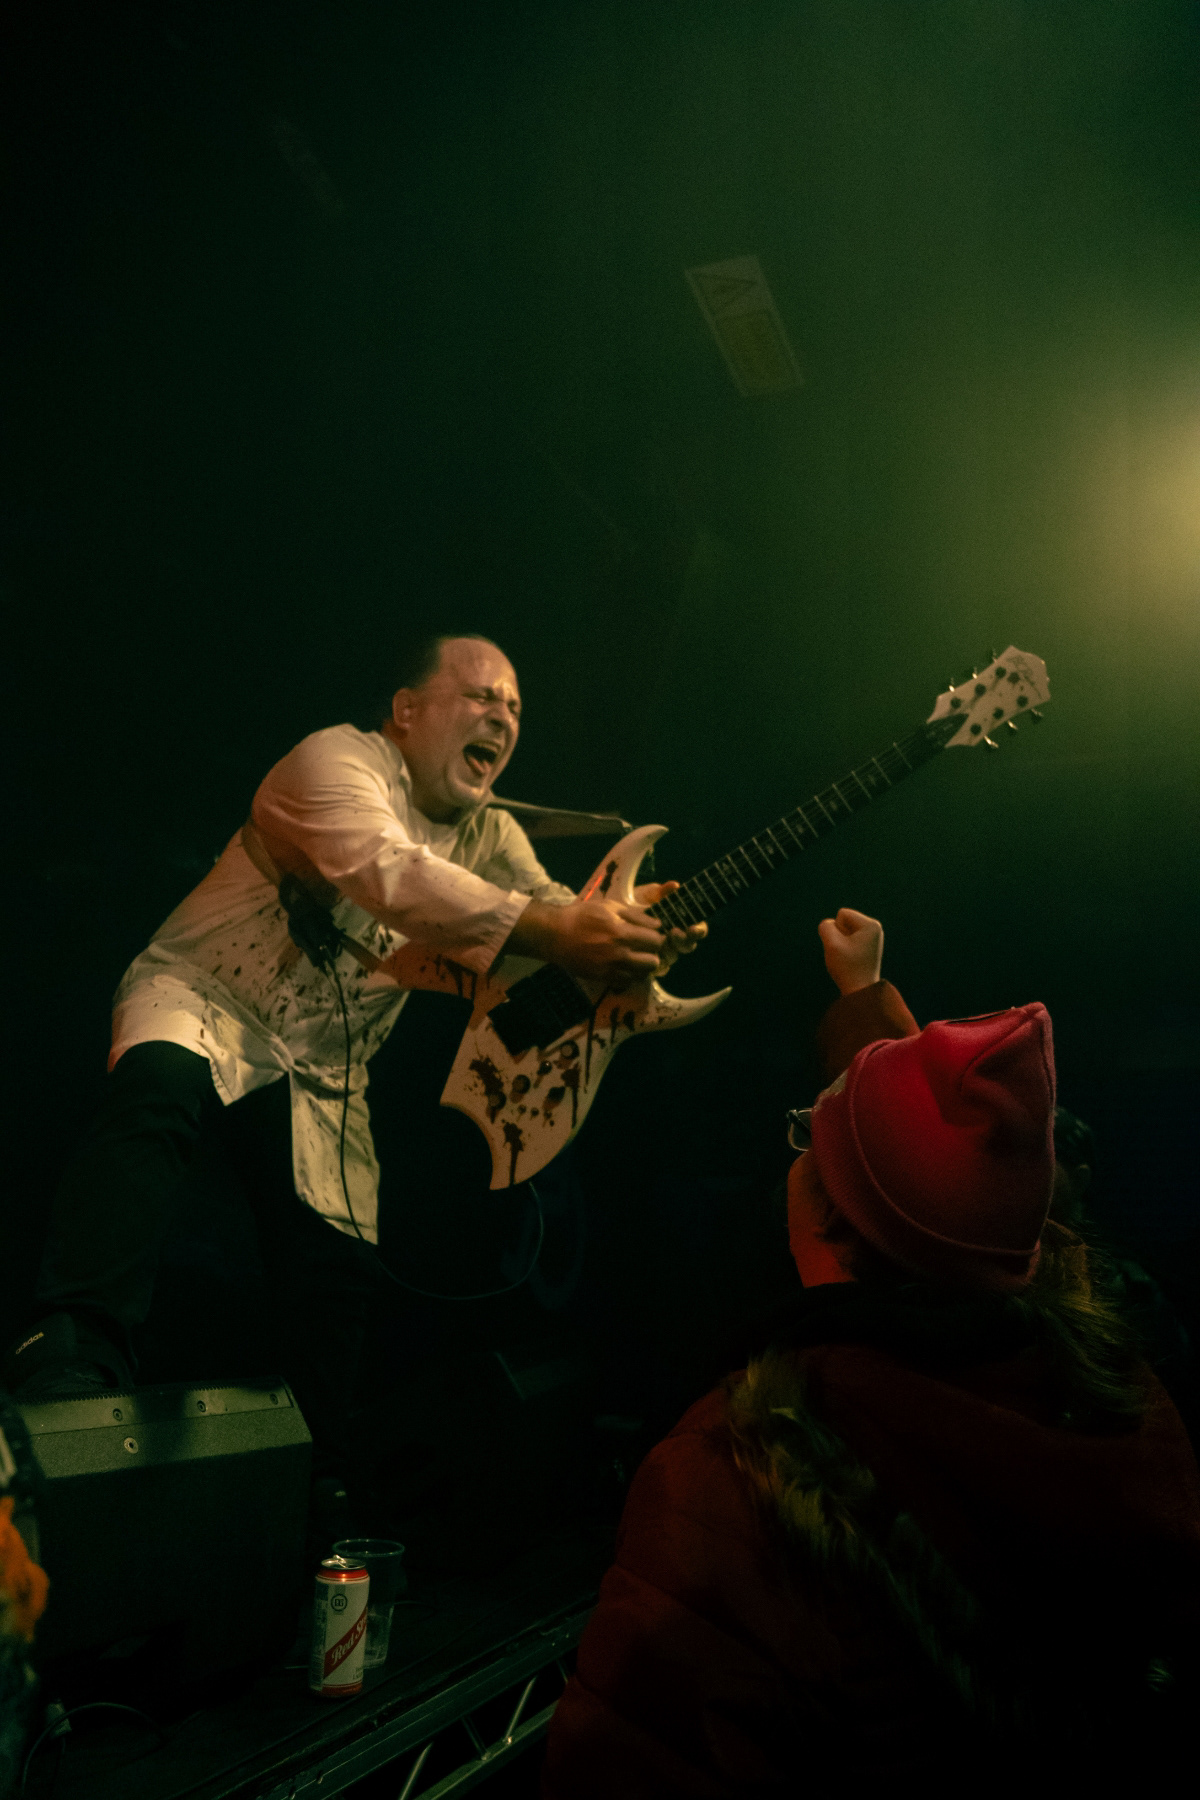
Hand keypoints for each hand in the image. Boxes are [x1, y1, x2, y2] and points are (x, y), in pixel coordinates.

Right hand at [509, 897, 667, 991]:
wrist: (555, 934)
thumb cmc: (582, 915)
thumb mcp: (609, 906)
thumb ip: (635, 915)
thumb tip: (657, 925)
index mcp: (622, 932)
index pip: (655, 940)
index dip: (657, 937)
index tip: (651, 935)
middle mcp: (619, 953)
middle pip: (653, 962)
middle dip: (652, 953)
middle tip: (645, 948)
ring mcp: (611, 968)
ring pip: (642, 975)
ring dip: (643, 966)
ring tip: (635, 958)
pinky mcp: (602, 978)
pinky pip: (626, 982)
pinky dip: (629, 975)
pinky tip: (623, 966)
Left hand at [633, 881, 707, 975]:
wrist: (609, 919)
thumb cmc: (632, 905)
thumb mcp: (644, 896)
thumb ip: (660, 892)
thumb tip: (675, 886)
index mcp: (679, 923)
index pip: (696, 929)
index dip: (698, 930)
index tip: (692, 927)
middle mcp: (674, 940)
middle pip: (687, 946)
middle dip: (683, 940)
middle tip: (674, 933)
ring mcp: (662, 953)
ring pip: (672, 958)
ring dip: (668, 951)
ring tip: (660, 941)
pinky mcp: (648, 965)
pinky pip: (655, 970)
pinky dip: (652, 965)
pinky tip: (645, 957)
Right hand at [818, 908, 882, 994]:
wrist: (860, 992)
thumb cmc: (847, 968)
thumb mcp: (832, 944)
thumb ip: (826, 926)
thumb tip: (830, 924)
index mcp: (871, 925)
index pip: (842, 914)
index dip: (836, 930)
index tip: (845, 948)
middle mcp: (875, 929)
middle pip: (843, 921)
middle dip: (838, 936)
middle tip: (847, 955)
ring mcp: (872, 938)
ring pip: (844, 931)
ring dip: (840, 943)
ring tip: (848, 959)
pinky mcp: (868, 946)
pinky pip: (847, 940)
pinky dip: (844, 949)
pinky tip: (851, 961)